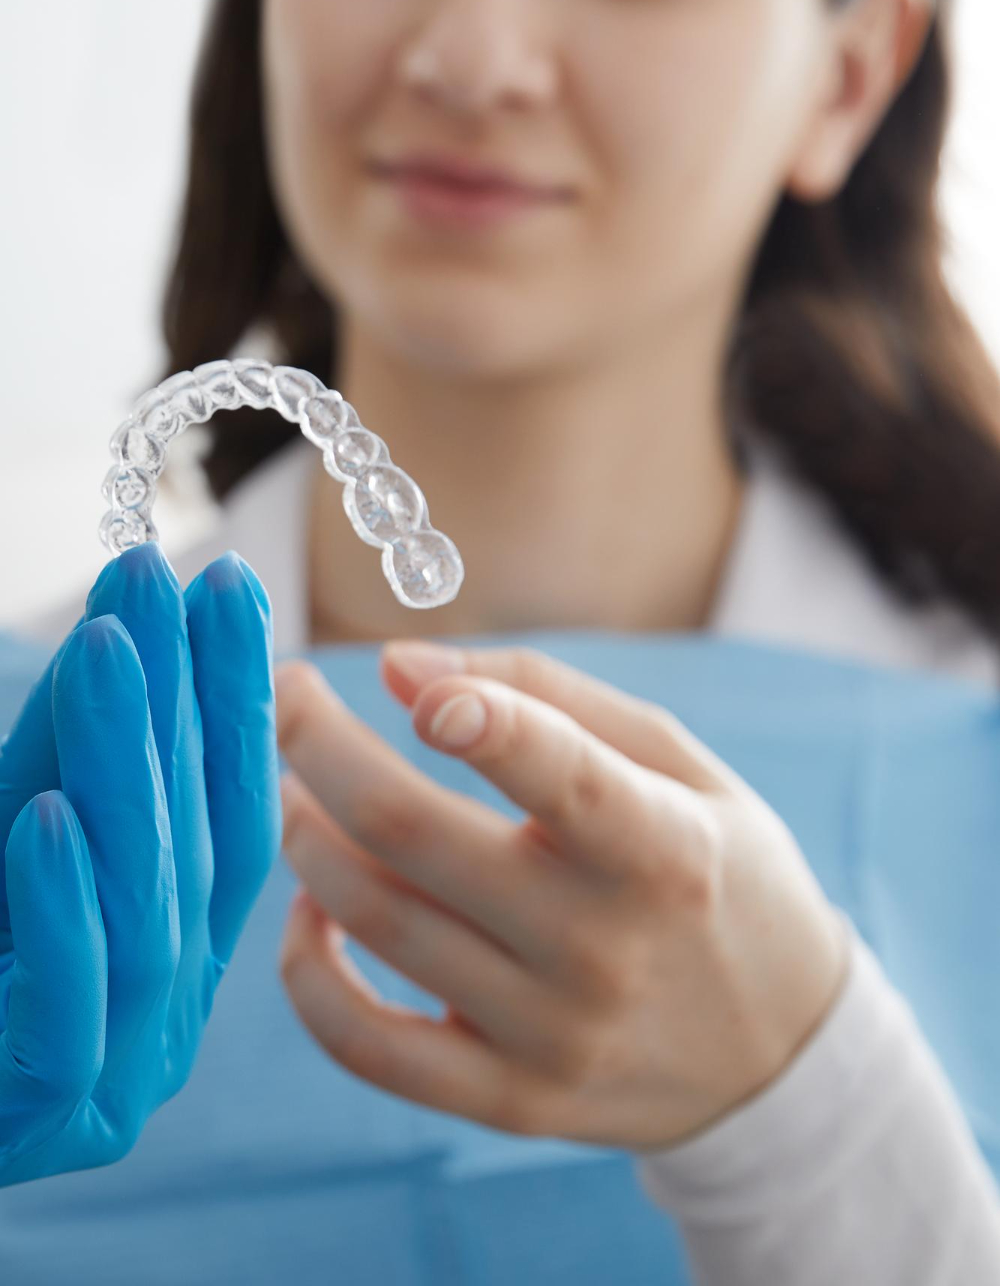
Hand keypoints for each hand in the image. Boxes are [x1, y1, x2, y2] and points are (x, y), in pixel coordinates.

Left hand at [0, 543, 280, 1184]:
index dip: (237, 699)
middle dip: (185, 700)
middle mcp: (170, 1013)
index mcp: (179, 949)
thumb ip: (69, 745)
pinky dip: (64, 906)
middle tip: (160, 579)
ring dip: (126, 771)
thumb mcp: (11, 819)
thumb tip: (129, 619)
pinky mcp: (46, 1118)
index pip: (232, 813)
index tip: (228, 585)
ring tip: (106, 648)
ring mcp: (118, 1077)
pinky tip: (45, 819)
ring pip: (148, 913)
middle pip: (201, 847)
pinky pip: (69, 1008)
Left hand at [276, 642, 849, 1152]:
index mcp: (664, 849)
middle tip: (286, 698)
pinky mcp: (509, 1100)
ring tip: (293, 789)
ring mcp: (550, 1036)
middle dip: (320, 748)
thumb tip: (402, 666)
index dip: (482, 721)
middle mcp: (603, 948)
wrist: (779, 1053)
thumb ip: (547, 696)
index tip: (397, 671)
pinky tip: (310, 910)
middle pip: (416, 837)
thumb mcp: (677, 760)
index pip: (565, 778)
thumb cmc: (718, 872)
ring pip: (377, 924)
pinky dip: (309, 973)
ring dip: (306, 839)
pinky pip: (369, 1047)